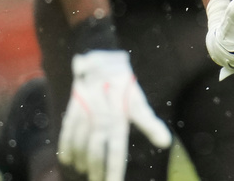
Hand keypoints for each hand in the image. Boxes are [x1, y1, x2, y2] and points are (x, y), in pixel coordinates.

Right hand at [58, 50, 171, 180]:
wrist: (101, 62)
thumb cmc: (124, 86)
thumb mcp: (139, 104)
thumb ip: (150, 125)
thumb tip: (166, 143)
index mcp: (117, 121)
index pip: (115, 153)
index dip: (114, 171)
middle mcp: (99, 122)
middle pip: (95, 154)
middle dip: (97, 171)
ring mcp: (83, 117)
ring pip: (80, 147)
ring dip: (82, 162)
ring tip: (86, 172)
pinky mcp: (73, 111)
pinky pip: (67, 134)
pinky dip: (66, 149)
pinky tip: (68, 160)